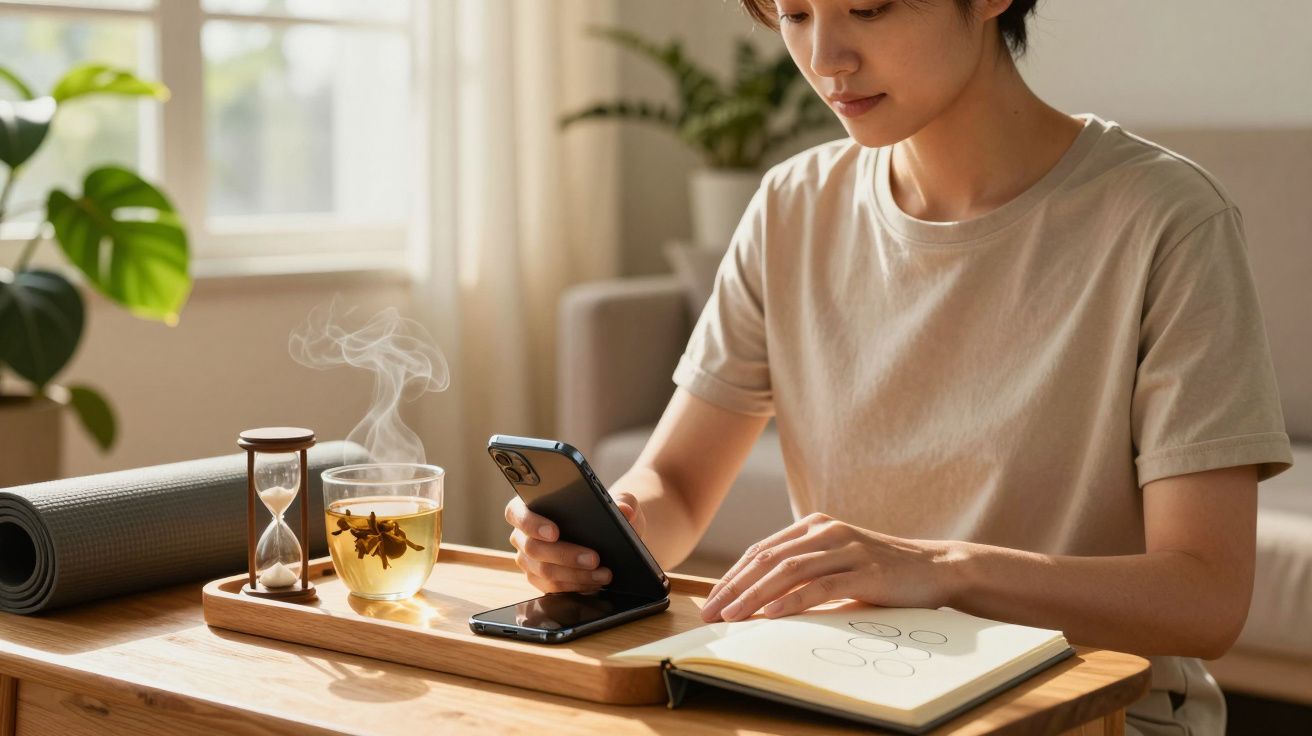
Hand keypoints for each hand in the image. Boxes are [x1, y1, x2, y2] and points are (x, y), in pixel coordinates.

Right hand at [504, 491, 645, 593]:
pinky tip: (596, 583)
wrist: (609, 535)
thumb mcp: (617, 502)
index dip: (531, 523)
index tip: (554, 532)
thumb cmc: (604, 513)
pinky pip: (553, 588)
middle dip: (565, 554)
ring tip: (604, 573)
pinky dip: (576, 586)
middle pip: (533, 547)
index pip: (517, 513)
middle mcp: (523, 535)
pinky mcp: (540, 581)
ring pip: (544, 571)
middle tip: (593, 558)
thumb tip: (625, 511)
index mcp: (529, 507)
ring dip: (576, 574)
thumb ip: (622, 501)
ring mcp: (528, 560)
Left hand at [699, 512, 959, 621]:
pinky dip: (791, 600)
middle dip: (735, 587)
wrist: (934, 567)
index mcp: (814, 526)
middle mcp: (826, 531)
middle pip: (768, 559)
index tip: (711, 601)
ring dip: (754, 595)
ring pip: (788, 571)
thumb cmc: (881, 571)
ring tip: (732, 616)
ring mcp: (845, 549)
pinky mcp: (864, 571)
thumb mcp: (837, 563)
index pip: (761, 551)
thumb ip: (805, 571)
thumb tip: (760, 599)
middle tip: (711, 613)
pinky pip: (819, 586)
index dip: (733, 576)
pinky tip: (770, 614)